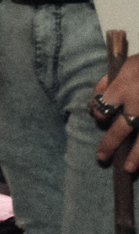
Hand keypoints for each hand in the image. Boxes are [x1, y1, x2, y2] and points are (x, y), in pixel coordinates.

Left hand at [93, 56, 138, 171]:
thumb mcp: (127, 65)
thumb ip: (112, 80)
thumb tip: (100, 94)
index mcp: (124, 88)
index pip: (102, 107)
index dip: (98, 113)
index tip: (100, 117)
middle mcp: (138, 104)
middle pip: (120, 129)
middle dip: (109, 144)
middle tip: (101, 157)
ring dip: (135, 157)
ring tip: (128, 169)